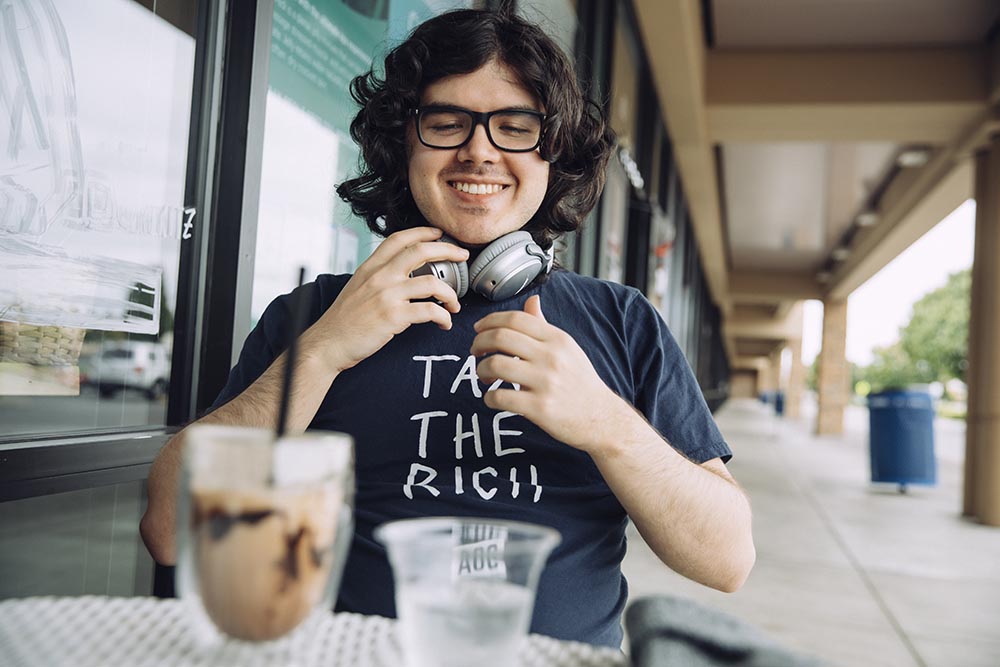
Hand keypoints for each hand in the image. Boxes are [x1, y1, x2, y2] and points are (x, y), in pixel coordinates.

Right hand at [301, 227, 469, 372]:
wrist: (328, 344)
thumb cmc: (343, 320)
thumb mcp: (356, 287)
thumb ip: (377, 277)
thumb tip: (400, 274)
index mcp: (370, 268)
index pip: (398, 239)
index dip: (422, 232)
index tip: (439, 234)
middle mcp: (380, 277)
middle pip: (421, 251)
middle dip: (448, 251)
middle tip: (462, 256)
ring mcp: (387, 296)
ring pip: (432, 283)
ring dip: (451, 294)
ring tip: (454, 304)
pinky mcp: (394, 317)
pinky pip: (430, 311)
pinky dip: (444, 317)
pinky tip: (445, 323)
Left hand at [471, 295, 630, 451]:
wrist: (600, 418)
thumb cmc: (580, 382)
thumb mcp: (567, 348)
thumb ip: (543, 326)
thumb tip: (531, 301)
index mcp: (557, 339)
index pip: (515, 318)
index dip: (489, 321)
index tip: (479, 330)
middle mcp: (552, 357)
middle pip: (500, 337)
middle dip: (479, 343)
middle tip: (476, 352)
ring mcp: (545, 382)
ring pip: (495, 365)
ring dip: (481, 370)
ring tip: (484, 376)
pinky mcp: (539, 408)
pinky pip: (500, 397)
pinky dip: (489, 398)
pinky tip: (493, 398)